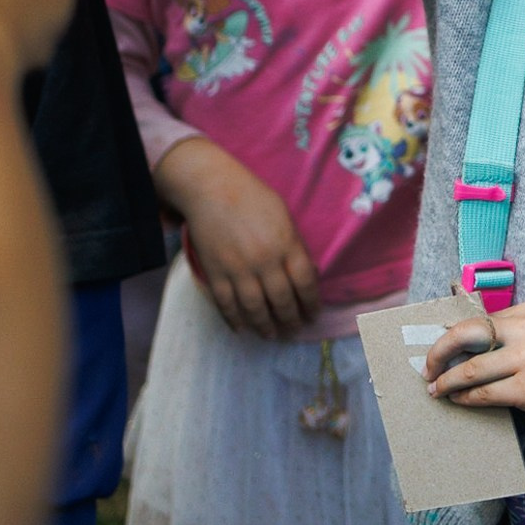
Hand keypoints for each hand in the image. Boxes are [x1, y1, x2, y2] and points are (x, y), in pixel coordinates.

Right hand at [155, 138, 318, 337]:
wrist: (211, 188)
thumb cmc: (252, 196)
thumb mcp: (284, 216)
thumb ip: (294, 245)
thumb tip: (304, 274)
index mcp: (287, 244)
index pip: (306, 284)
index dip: (311, 304)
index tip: (313, 314)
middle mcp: (265, 261)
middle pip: (282, 301)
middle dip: (291, 320)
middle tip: (294, 329)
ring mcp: (238, 269)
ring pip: (255, 308)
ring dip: (265, 326)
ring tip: (271, 335)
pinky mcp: (215, 272)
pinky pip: (226, 304)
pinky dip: (234, 319)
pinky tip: (242, 329)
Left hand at [424, 300, 524, 424]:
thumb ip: (514, 334)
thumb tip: (470, 348)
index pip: (477, 320)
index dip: (451, 335)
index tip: (437, 347)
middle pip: (466, 336)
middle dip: (439, 353)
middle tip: (427, 368)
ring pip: (471, 369)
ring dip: (447, 381)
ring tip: (437, 390)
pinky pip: (485, 394)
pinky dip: (467, 398)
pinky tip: (460, 401)